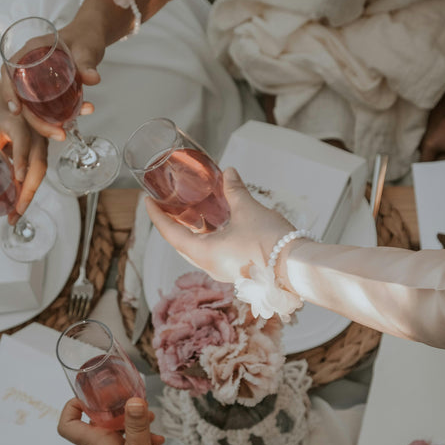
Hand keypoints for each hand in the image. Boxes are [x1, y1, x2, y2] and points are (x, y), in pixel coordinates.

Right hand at [0, 24, 99, 143]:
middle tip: (56, 133)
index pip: (9, 72)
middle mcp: (30, 66)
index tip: (17, 110)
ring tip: (63, 134)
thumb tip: (93, 78)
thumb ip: (87, 62)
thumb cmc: (85, 36)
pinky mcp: (49, 89)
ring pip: (34, 105)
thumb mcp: (87, 48)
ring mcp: (38, 79)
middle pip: (21, 96)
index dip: (8, 92)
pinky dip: (58, 116)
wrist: (92, 37)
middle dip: (34, 120)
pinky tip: (73, 122)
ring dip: (46, 123)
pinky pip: (47, 106)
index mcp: (32, 50)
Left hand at [0, 84, 48, 222]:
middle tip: (15, 213)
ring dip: (28, 195)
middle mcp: (35, 132)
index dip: (21, 158)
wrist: (9, 102)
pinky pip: (37, 173)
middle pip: (38, 164)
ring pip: (40, 171)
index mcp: (17, 122)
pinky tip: (18, 205)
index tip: (19, 177)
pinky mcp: (40, 153)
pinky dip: (28, 190)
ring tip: (14, 215)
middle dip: (27, 191)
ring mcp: (41, 143)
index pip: (22, 139)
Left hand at [58, 397, 162, 444]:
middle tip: (131, 400)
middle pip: (97, 420)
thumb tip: (133, 400)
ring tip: (151, 420)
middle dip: (115, 407)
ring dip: (132, 422)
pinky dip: (141, 437)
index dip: (72, 407)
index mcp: (97, 443)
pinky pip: (127, 442)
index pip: (67, 424)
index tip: (89, 397)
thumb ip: (136, 426)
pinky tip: (157, 441)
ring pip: (115, 430)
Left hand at [146, 167, 293, 285]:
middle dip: (172, 225)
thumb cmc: (271, 243)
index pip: (170, 234)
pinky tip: (218, 225)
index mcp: (204, 254)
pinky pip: (215, 253)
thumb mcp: (248, 210)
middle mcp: (209, 266)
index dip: (157, 217)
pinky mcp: (237, 271)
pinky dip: (210, 238)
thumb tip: (228, 173)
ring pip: (199, 250)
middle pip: (181, 244)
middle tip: (167, 206)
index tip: (147, 202)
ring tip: (191, 213)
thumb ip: (234, 191)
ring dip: (192, 232)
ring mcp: (223, 271)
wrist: (297, 267)